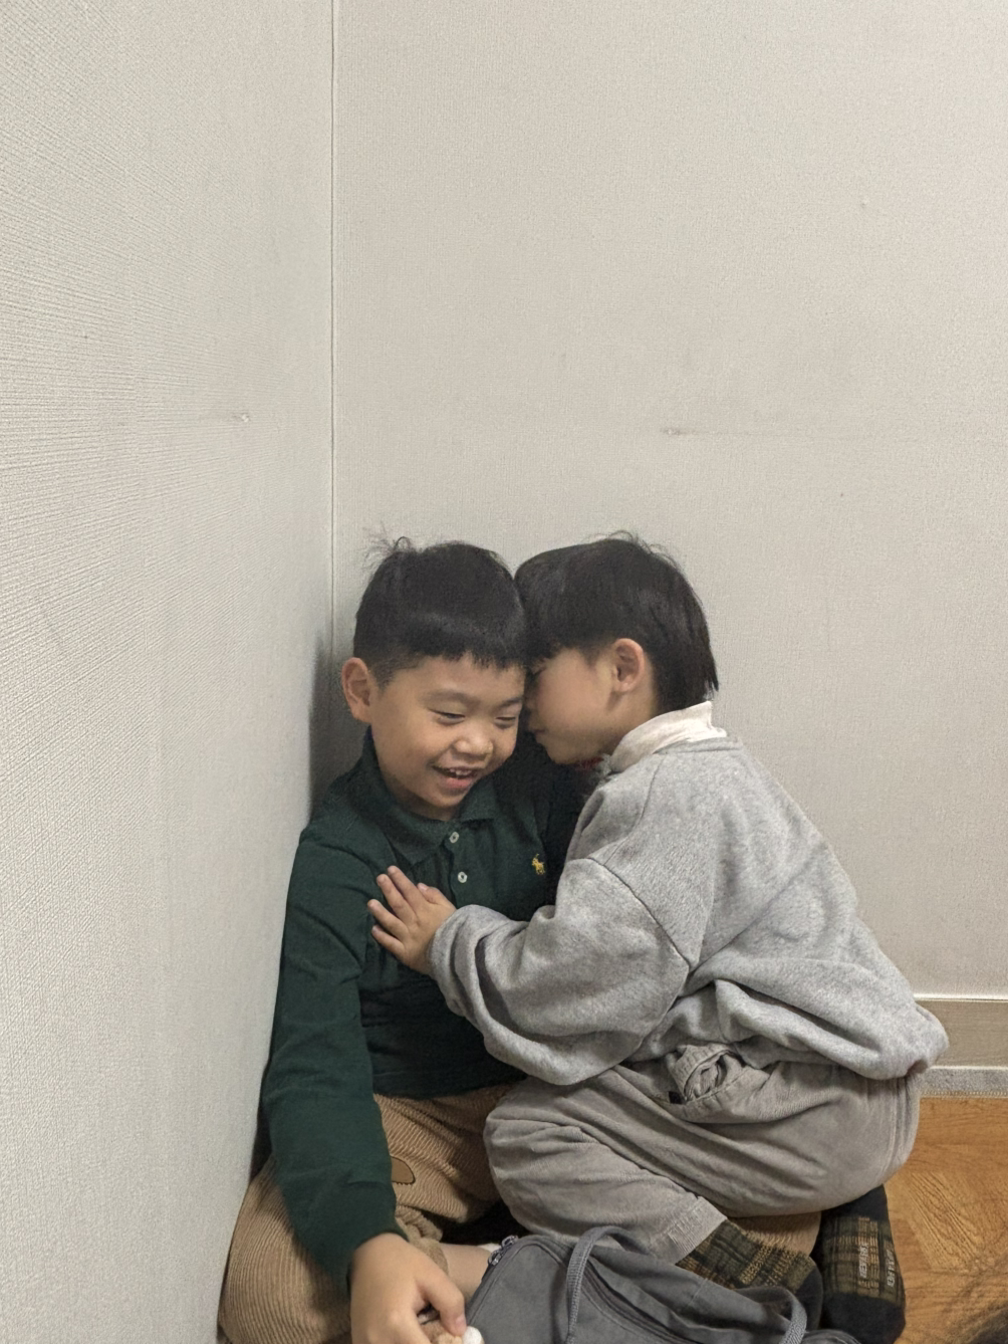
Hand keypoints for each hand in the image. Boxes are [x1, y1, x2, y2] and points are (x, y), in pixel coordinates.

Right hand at [350, 1233, 465, 1343]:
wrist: (366, 1253)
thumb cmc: (400, 1262)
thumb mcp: (431, 1274)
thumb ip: (450, 1302)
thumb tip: (460, 1332)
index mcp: (396, 1323)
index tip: (452, 1339)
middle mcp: (377, 1340)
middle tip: (438, 1335)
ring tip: (422, 1333)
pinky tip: (408, 1336)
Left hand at [368, 867, 456, 973]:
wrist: (458, 955)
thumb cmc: (454, 929)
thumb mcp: (449, 908)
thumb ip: (435, 896)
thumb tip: (418, 885)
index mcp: (425, 910)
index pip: (410, 892)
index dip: (400, 880)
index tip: (390, 869)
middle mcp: (414, 922)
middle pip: (399, 904)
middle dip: (389, 890)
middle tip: (379, 878)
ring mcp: (408, 938)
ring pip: (392, 923)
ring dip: (381, 913)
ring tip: (370, 903)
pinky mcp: (405, 953)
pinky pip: (391, 944)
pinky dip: (382, 937)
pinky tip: (374, 929)